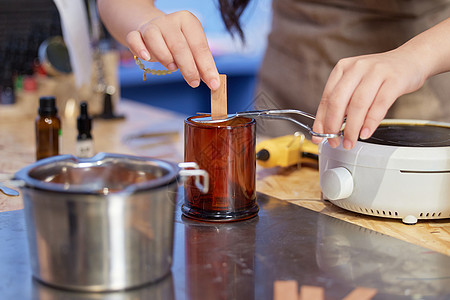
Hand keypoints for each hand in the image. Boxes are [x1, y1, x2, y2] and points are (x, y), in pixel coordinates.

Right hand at [126, 11, 219, 89]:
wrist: (155, 31)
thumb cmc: (178, 43)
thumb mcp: (192, 50)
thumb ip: (201, 65)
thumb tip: (213, 83)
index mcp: (188, 21)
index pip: (199, 46)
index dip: (207, 66)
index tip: (213, 84)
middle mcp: (169, 21)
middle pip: (179, 46)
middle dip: (189, 68)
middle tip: (194, 83)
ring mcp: (151, 26)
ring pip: (155, 41)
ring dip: (165, 58)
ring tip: (173, 68)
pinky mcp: (136, 33)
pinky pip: (135, 39)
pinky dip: (140, 49)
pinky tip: (146, 57)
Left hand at [312, 48, 426, 148]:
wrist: (412, 59)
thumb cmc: (381, 75)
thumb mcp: (357, 82)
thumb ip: (343, 102)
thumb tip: (328, 128)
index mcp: (343, 68)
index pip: (327, 98)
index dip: (321, 120)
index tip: (320, 136)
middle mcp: (357, 68)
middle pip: (338, 101)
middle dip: (333, 126)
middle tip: (335, 142)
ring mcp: (376, 72)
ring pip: (358, 105)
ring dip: (352, 128)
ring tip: (350, 142)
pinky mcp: (394, 80)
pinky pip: (379, 105)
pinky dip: (370, 122)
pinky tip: (365, 133)